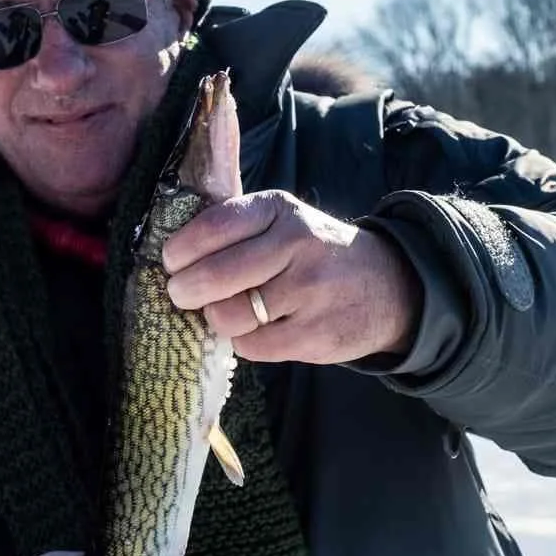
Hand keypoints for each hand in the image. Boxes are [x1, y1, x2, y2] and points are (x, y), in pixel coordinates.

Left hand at [163, 190, 421, 364]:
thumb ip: (234, 225)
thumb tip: (169, 247)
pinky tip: (257, 329)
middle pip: (214, 276)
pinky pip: (251, 346)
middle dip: (185, 290)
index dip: (180, 250)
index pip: (212, 226)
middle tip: (182, 294)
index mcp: (279, 209)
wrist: (387, 287)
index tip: (171, 262)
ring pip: (228, 315)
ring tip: (227, 310)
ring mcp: (309, 291)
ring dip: (216, 318)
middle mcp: (297, 244)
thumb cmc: (314, 253)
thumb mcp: (282, 220)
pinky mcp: (315, 334)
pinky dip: (244, 341)